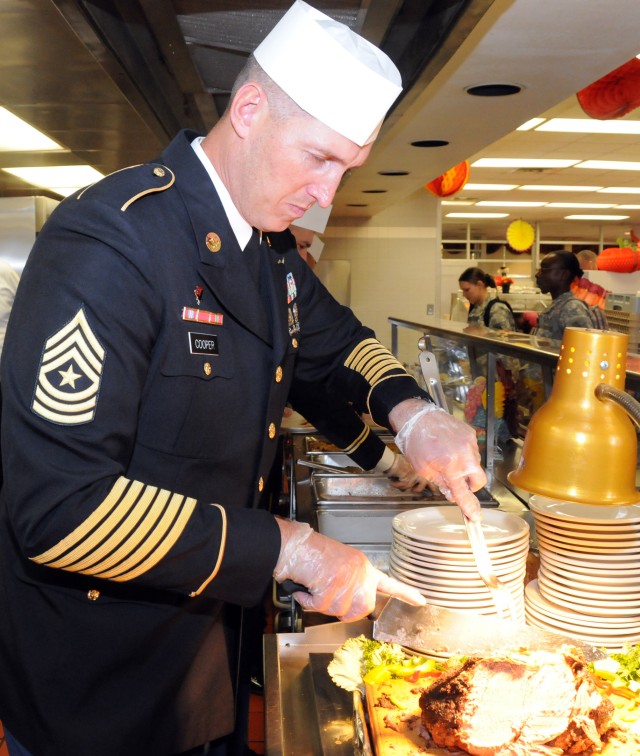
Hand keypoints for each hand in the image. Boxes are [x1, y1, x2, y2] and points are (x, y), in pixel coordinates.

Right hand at [273, 518, 424, 620]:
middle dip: (343, 610)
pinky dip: (308, 600)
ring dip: (321, 603)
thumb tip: (347, 606)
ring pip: (338, 610)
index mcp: (363, 566)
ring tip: (314, 584)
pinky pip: (320, 607)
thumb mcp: (340, 565)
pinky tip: (306, 586)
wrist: (296, 545)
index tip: (421, 601)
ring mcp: (347, 578)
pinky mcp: (332, 584)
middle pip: (361, 609)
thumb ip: (350, 583)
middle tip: (327, 595)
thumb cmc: (313, 554)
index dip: (405, 594)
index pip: (389, 583)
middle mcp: (359, 572)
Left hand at [391, 399, 486, 520]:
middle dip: (471, 485)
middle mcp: (465, 454)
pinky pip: (472, 450)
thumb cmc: (415, 442)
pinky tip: (450, 448)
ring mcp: (470, 443)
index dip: (470, 507)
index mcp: (450, 465)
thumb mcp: (423, 469)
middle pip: (479, 480)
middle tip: (457, 482)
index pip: (464, 492)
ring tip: (447, 458)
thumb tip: (453, 493)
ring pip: (475, 465)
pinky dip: (464, 454)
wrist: (416, 416)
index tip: (476, 517)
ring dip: (465, 468)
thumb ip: (441, 482)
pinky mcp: (470, 433)